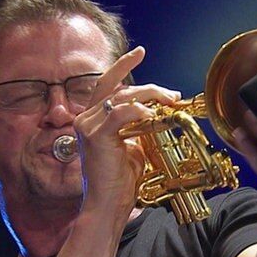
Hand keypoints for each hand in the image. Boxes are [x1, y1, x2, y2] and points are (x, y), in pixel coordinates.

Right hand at [73, 46, 180, 216]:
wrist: (108, 203)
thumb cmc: (120, 179)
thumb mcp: (132, 146)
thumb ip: (138, 126)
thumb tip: (155, 111)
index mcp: (93, 119)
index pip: (107, 85)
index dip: (123, 66)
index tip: (139, 53)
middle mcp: (86, 119)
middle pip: (116, 86)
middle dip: (145, 82)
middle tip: (170, 92)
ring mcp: (88, 126)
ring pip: (122, 96)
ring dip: (150, 95)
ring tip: (170, 101)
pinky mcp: (96, 136)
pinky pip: (120, 114)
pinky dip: (138, 111)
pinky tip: (152, 113)